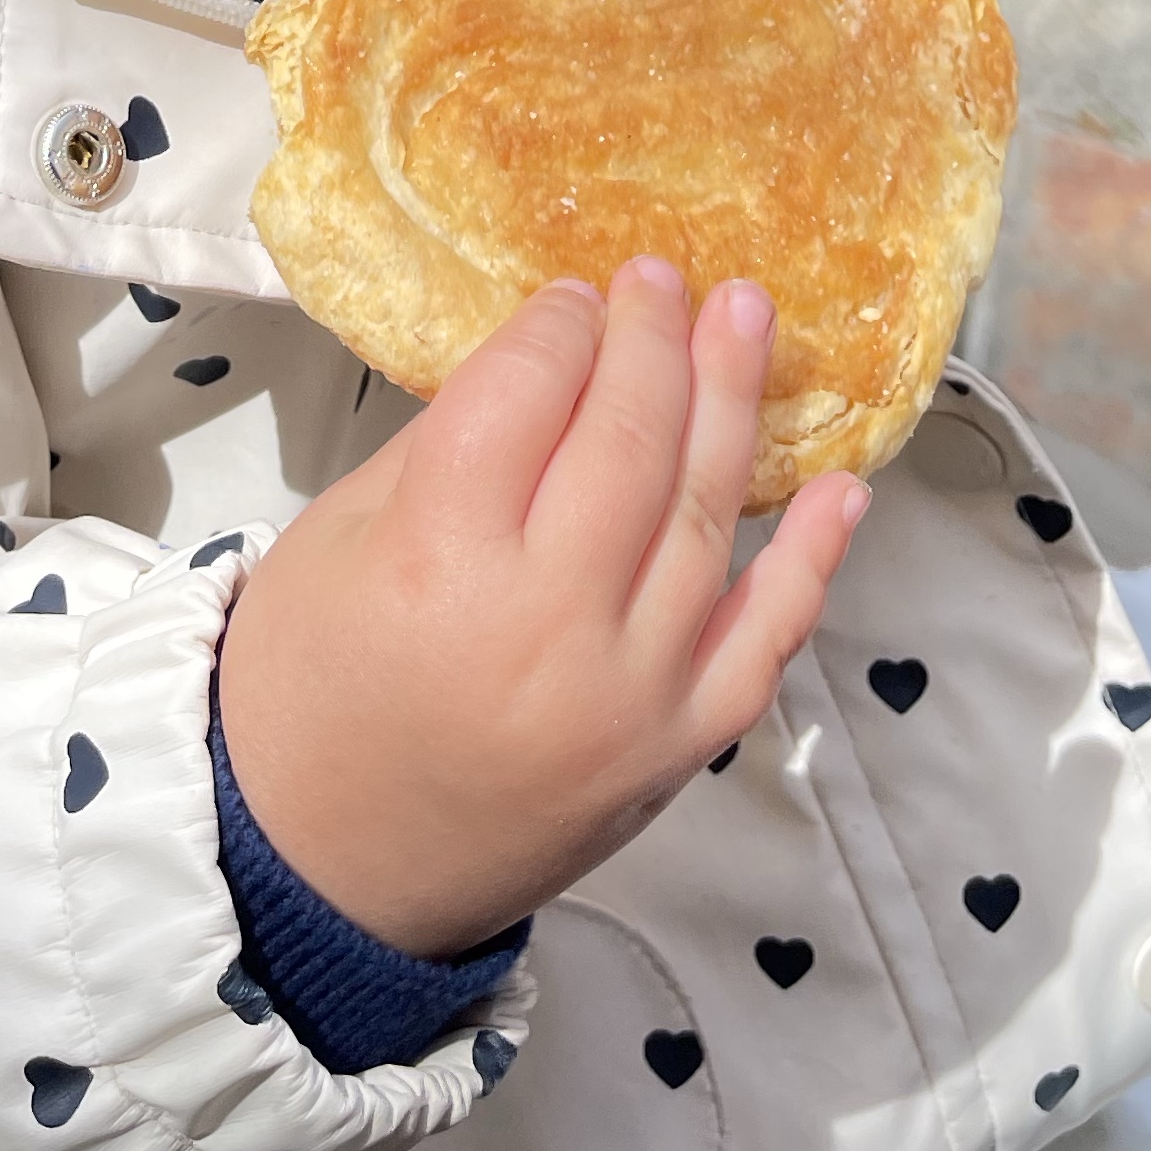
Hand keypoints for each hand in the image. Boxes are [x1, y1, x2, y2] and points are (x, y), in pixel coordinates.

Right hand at [215, 265, 866, 957]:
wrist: (321, 872)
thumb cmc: (308, 687)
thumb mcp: (336, 536)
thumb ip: (447, 448)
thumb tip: (554, 365)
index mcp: (437, 557)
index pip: (528, 393)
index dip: (560, 326)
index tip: (575, 294)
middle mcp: (547, 623)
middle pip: (628, 440)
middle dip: (652, 339)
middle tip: (665, 278)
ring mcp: (629, 694)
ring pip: (704, 517)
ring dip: (734, 404)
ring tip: (748, 317)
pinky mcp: (675, 752)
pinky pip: (764, 642)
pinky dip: (812, 562)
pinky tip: (842, 488)